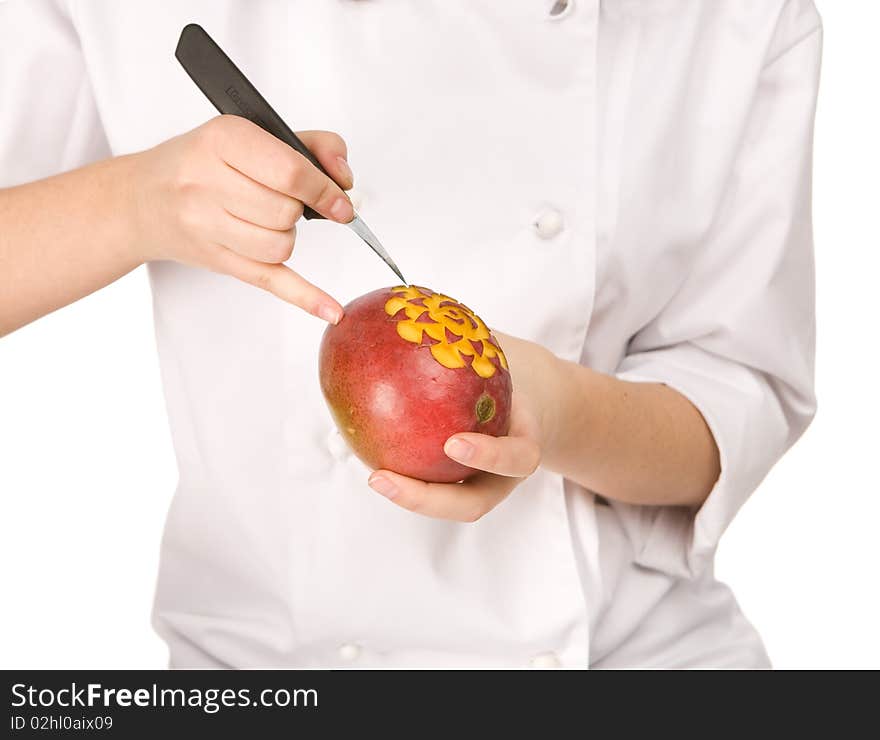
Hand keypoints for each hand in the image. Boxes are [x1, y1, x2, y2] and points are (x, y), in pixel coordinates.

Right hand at [129, 115, 352, 322]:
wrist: (141, 199)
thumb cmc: (202, 163)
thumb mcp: (249, 134)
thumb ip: (310, 145)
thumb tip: (345, 179)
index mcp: (223, 139)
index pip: (291, 173)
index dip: (325, 190)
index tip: (340, 201)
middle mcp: (206, 182)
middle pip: (287, 213)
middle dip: (298, 210)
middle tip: (280, 200)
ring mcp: (207, 226)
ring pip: (282, 246)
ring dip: (287, 237)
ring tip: (264, 221)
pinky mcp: (217, 260)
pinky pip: (271, 282)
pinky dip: (305, 298)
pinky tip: (331, 310)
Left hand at [367, 333, 559, 521]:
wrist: (530, 398)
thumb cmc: (510, 373)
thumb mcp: (502, 355)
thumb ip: (473, 337)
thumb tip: (418, 299)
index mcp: (525, 442)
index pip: (516, 458)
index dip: (488, 456)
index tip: (453, 443)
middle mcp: (502, 475)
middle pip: (471, 504)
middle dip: (426, 499)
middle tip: (382, 477)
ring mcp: (480, 485)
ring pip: (448, 504)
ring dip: (408, 495)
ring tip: (371, 474)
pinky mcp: (458, 484)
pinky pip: (431, 484)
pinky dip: (402, 473)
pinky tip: (366, 451)